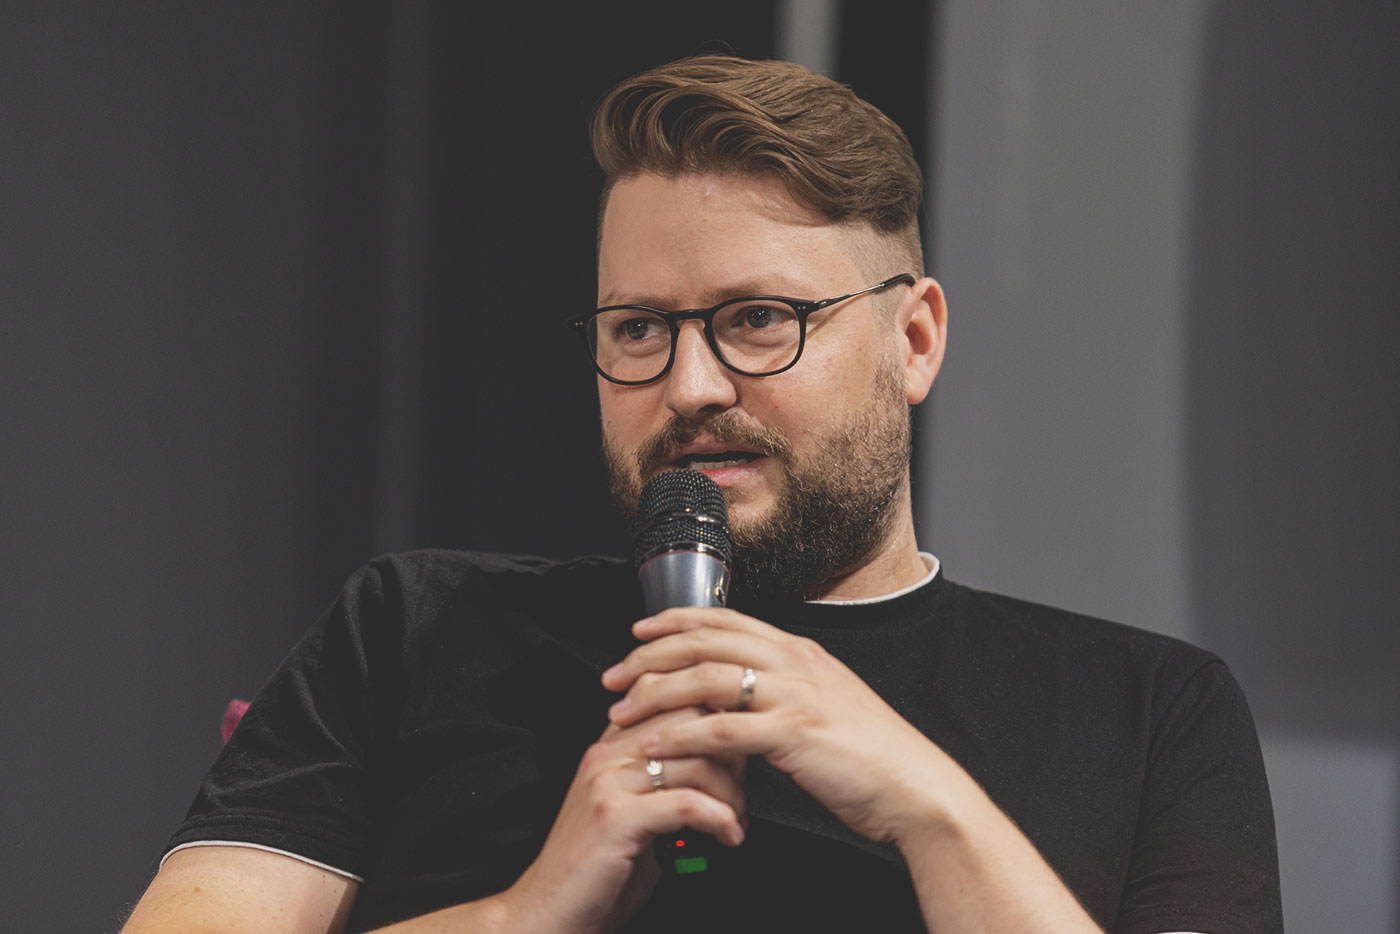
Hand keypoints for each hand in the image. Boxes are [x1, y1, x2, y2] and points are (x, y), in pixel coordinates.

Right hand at [502, 706, 746, 933]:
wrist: (550, 910)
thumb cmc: (599, 866)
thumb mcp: (634, 807)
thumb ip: (665, 778)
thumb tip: (726, 760)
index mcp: (610, 746)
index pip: (673, 697)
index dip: (716, 720)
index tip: (738, 754)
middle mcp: (606, 755)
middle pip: (691, 721)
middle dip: (732, 756)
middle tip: (741, 793)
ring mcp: (607, 783)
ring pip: (697, 763)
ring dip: (732, 795)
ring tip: (735, 822)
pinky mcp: (616, 818)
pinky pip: (688, 804)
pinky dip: (720, 820)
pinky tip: (727, 836)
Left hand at [602, 607, 952, 845]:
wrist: (916, 787)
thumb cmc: (872, 754)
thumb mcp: (827, 704)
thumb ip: (785, 691)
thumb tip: (744, 695)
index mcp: (800, 651)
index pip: (726, 620)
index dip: (676, 622)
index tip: (638, 632)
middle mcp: (795, 663)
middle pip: (706, 642)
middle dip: (651, 654)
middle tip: (614, 674)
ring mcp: (796, 695)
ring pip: (707, 679)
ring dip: (656, 693)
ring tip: (622, 710)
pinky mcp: (794, 734)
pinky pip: (723, 730)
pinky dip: (683, 736)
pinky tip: (657, 745)